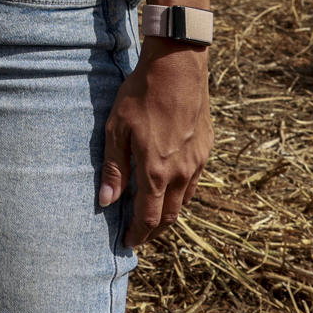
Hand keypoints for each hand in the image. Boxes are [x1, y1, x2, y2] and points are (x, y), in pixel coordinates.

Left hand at [98, 39, 211, 246]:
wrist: (177, 69)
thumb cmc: (140, 96)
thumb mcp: (116, 129)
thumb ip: (114, 168)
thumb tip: (106, 201)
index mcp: (155, 172)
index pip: (148, 217)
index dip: (138, 234)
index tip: (128, 242)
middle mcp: (180, 173)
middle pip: (169, 215)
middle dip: (154, 230)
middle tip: (140, 235)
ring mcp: (196, 162)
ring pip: (185, 200)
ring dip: (169, 213)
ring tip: (153, 214)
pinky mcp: (206, 149)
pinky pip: (194, 181)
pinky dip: (181, 192)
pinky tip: (170, 186)